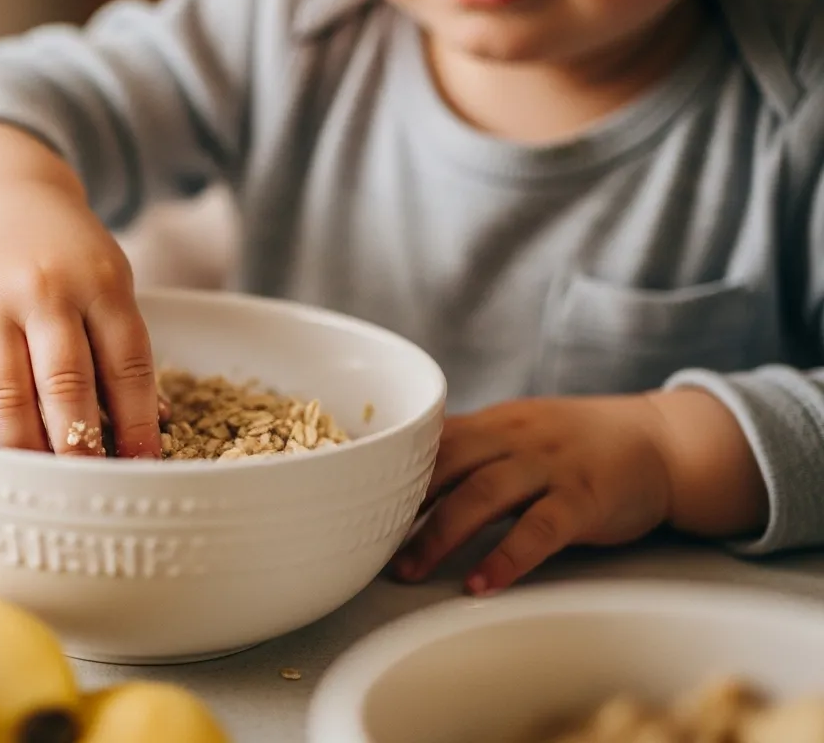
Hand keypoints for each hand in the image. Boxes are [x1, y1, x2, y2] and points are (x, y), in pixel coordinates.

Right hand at [0, 122, 162, 458]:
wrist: (0, 200)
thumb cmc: (68, 257)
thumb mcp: (110, 282)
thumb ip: (123, 347)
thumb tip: (148, 426)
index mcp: (100, 282)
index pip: (126, 364)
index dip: (137, 423)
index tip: (144, 467)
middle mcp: (44, 289)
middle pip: (65, 385)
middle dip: (80, 446)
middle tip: (90, 490)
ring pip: (7, 396)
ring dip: (27, 450)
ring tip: (43, 484)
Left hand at [392, 395, 675, 595]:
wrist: (661, 441)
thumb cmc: (574, 445)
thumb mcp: (515, 434)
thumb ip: (463, 452)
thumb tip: (397, 477)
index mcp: (489, 424)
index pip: (425, 442)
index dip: (387, 472)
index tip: (349, 501)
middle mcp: (512, 437)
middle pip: (443, 467)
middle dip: (400, 507)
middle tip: (364, 544)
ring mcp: (549, 465)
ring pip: (482, 495)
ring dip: (440, 536)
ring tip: (408, 572)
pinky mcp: (584, 497)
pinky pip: (540, 529)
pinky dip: (507, 558)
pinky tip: (481, 585)